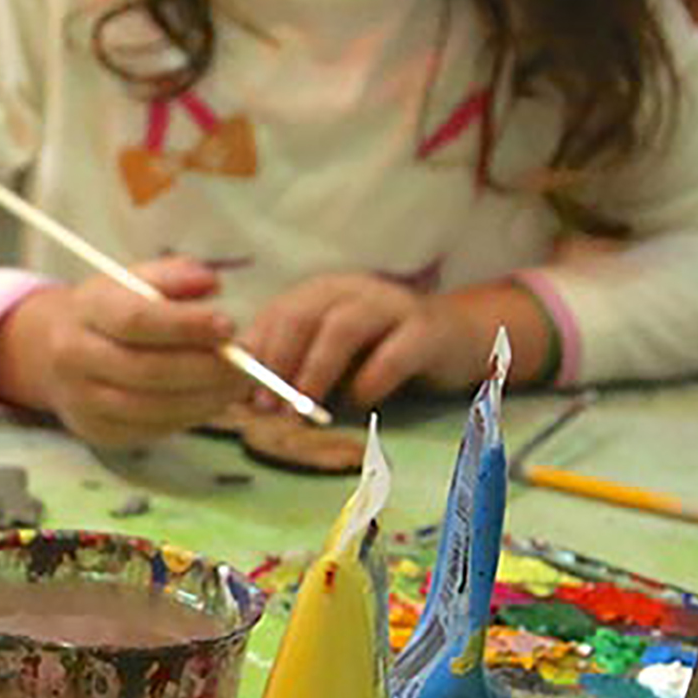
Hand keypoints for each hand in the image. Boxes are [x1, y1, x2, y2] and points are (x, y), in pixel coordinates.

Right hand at [0, 260, 236, 449]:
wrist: (53, 351)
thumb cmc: (111, 309)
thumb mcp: (135, 279)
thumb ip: (175, 275)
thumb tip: (211, 284)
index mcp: (85, 310)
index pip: (136, 320)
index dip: (185, 326)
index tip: (229, 327)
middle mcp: (73, 356)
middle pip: (145, 370)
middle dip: (205, 369)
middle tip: (247, 364)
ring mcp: (80, 400)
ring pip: (150, 407)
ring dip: (204, 400)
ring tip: (237, 385)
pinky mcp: (95, 431)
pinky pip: (150, 430)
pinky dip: (188, 418)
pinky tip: (211, 401)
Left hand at [238, 273, 519, 410]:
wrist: (460, 338)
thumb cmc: (383, 350)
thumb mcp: (334, 353)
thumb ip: (296, 363)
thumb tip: (244, 393)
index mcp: (323, 291)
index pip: (277, 313)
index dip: (256, 353)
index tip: (238, 394)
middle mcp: (354, 289)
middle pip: (303, 315)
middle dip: (279, 362)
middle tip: (267, 407)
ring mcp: (392, 305)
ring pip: (343, 328)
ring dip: (316, 371)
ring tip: (303, 408)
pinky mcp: (427, 330)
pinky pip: (395, 353)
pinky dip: (372, 380)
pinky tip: (360, 403)